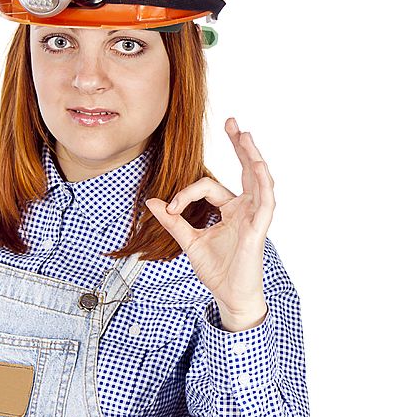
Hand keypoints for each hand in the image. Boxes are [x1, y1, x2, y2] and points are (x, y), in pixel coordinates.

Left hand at [145, 117, 275, 331]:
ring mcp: (254, 216)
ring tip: (245, 135)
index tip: (169, 207)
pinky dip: (262, 183)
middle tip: (233, 121)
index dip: (186, 193)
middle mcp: (245, 209)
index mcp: (231, 210)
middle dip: (240, 146)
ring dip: (252, 157)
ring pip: (258, 180)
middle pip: (245, 170)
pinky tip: (258, 166)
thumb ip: (172, 221)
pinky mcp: (259, 228)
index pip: (208, 187)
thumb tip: (152, 201)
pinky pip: (265, 201)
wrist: (229, 295)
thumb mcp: (189, 241)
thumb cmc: (216, 270)